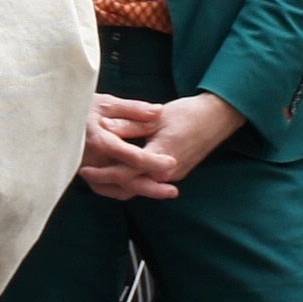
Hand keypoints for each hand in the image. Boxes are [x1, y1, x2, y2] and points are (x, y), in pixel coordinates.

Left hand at [78, 91, 245, 199]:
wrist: (217, 118)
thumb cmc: (189, 114)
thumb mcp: (156, 117)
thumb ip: (131, 126)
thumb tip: (105, 128)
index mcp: (160, 158)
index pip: (125, 173)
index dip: (103, 172)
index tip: (85, 168)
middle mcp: (167, 173)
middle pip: (130, 186)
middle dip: (106, 183)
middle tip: (86, 174)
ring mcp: (172, 175)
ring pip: (139, 187)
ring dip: (118, 183)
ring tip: (97, 175)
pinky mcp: (175, 173)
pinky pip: (149, 183)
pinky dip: (132, 180)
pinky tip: (118, 171)